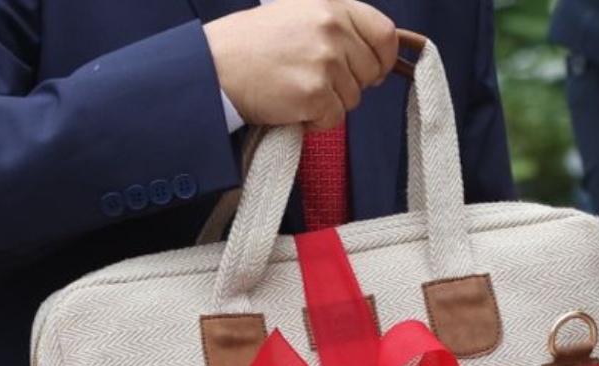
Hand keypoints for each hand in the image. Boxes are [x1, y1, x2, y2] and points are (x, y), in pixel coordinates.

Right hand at [203, 0, 397, 129]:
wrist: (214, 66)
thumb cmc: (252, 43)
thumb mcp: (299, 14)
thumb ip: (338, 27)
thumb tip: (379, 57)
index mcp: (332, 5)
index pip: (384, 34)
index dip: (383, 58)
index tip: (373, 71)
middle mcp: (332, 28)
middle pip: (371, 72)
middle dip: (350, 84)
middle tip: (316, 82)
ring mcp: (325, 61)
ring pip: (353, 99)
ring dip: (329, 103)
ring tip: (296, 89)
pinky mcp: (314, 93)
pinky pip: (334, 119)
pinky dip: (315, 120)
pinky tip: (291, 105)